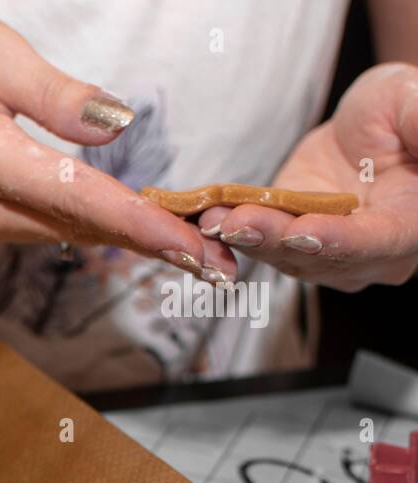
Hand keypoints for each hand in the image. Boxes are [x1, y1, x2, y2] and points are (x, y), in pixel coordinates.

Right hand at [0, 7, 234, 280]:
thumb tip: (116, 126)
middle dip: (153, 245)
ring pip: (70, 233)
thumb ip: (53, 94)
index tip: (188, 243)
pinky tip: (147, 233)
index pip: (72, 195)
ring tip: (200, 253)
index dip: (136, 220)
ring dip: (135, 242)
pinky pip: (54, 227)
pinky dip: (103, 229)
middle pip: (80, 226)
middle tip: (222, 266)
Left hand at [199, 63, 417, 291]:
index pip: (375, 242)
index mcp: (412, 224)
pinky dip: (232, 230)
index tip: (302, 231)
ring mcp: (328, 255)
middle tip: (235, 222)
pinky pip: (260, 241)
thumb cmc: (404, 111)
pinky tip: (206, 215)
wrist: (374, 127)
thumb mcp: (414, 103)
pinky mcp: (290, 242)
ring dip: (246, 237)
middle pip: (320, 257)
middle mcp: (373, 253)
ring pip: (284, 254)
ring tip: (213, 218)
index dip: (338, 240)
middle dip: (274, 240)